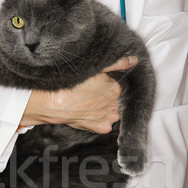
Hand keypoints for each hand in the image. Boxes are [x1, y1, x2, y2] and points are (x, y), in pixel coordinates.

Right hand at [20, 56, 136, 133]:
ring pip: (111, 112)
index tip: (94, 87)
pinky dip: (98, 121)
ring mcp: (108, 117)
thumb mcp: (94, 68)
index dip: (104, 86)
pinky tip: (87, 114)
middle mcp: (114, 104)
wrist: (53, 103)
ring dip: (103, 110)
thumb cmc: (69, 85)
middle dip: (104, 98)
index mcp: (114, 88)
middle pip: (113, 100)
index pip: (116, 87)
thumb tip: (133, 60)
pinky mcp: (100, 127)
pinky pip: (105, 125)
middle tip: (88, 95)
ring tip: (87, 104)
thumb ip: (116, 63)